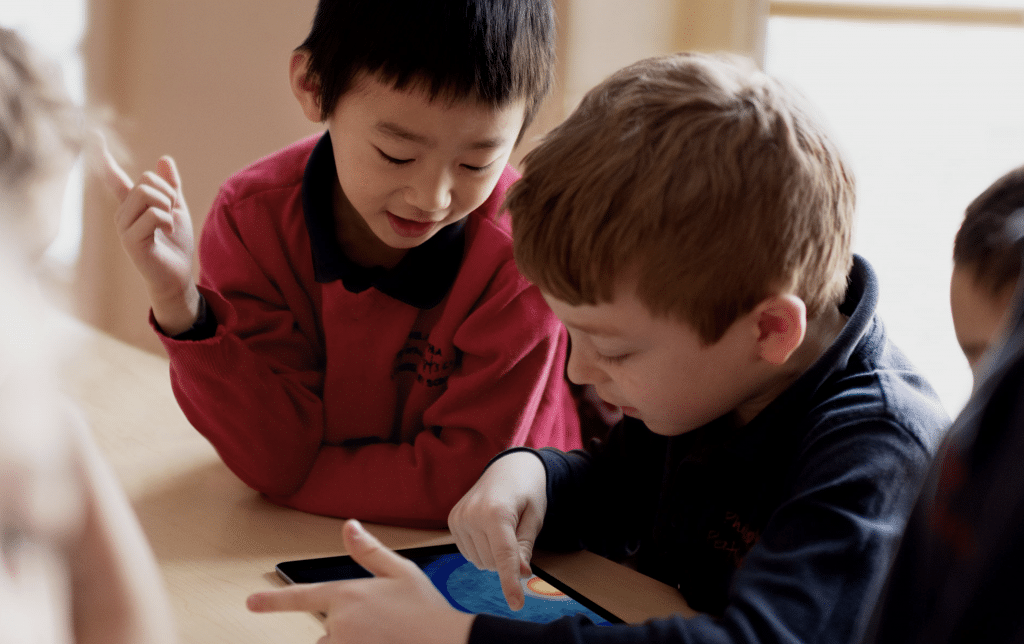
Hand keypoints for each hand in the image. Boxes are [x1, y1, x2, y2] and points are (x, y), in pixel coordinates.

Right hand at [101, 138, 198, 335]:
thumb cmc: (175, 245)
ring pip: (148, 194)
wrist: (178, 276)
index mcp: (131, 205)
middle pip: (145, 181)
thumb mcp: (177, 209)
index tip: (94, 133)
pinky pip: (154, 214)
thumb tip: (164, 159)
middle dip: (168, 194)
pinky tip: (167, 234)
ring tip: (169, 225)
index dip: (103, 155)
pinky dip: (169, 222)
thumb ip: (171, 186)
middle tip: (172, 214)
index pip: (113, 176)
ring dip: (168, 207)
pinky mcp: (130, 240)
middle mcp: (122, 213)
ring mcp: (123, 227)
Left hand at [247, 520, 472, 643]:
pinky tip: (383, 639)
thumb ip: (369, 551)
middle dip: (346, 626)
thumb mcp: (401, 571)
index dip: (273, 601)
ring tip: (385, 634)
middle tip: (382, 622)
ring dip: (351, 641)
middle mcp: (340, 624)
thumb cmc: (426, 610)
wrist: (446, 642)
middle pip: (328, 628)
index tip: (251, 604)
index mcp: (348, 595)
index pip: (302, 597)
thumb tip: (349, 527)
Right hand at [448, 451, 546, 610]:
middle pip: (491, 563)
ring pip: (479, 561)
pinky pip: (468, 553)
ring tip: (502, 528)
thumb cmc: (527, 491)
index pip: (504, 557)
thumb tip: (521, 574)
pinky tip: (488, 530)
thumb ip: (525, 547)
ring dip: (493, 556)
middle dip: (507, 560)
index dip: (510, 583)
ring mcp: (458, 518)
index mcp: (496, 512)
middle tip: (516, 533)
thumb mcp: (535, 517)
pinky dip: (482, 549)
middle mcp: (472, 515)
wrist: (508, 468)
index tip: (516, 604)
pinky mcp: (452, 521)